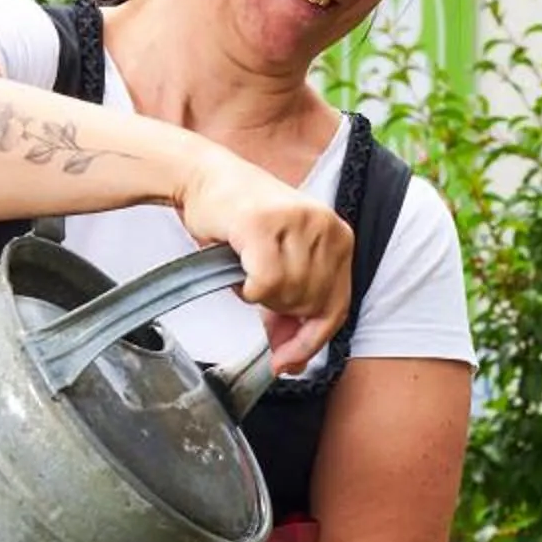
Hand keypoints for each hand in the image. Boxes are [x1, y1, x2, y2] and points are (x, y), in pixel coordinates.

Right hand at [174, 153, 351, 373]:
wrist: (203, 178)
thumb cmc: (240, 220)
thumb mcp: (281, 263)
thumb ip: (292, 306)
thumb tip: (291, 357)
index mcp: (338, 236)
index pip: (337, 305)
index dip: (311, 341)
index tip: (287, 363)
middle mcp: (325, 226)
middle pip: (311, 306)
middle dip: (278, 313)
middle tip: (254, 289)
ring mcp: (297, 222)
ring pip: (287, 296)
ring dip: (259, 295)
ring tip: (246, 266)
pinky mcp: (264, 223)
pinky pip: (263, 284)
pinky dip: (245, 287)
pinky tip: (238, 266)